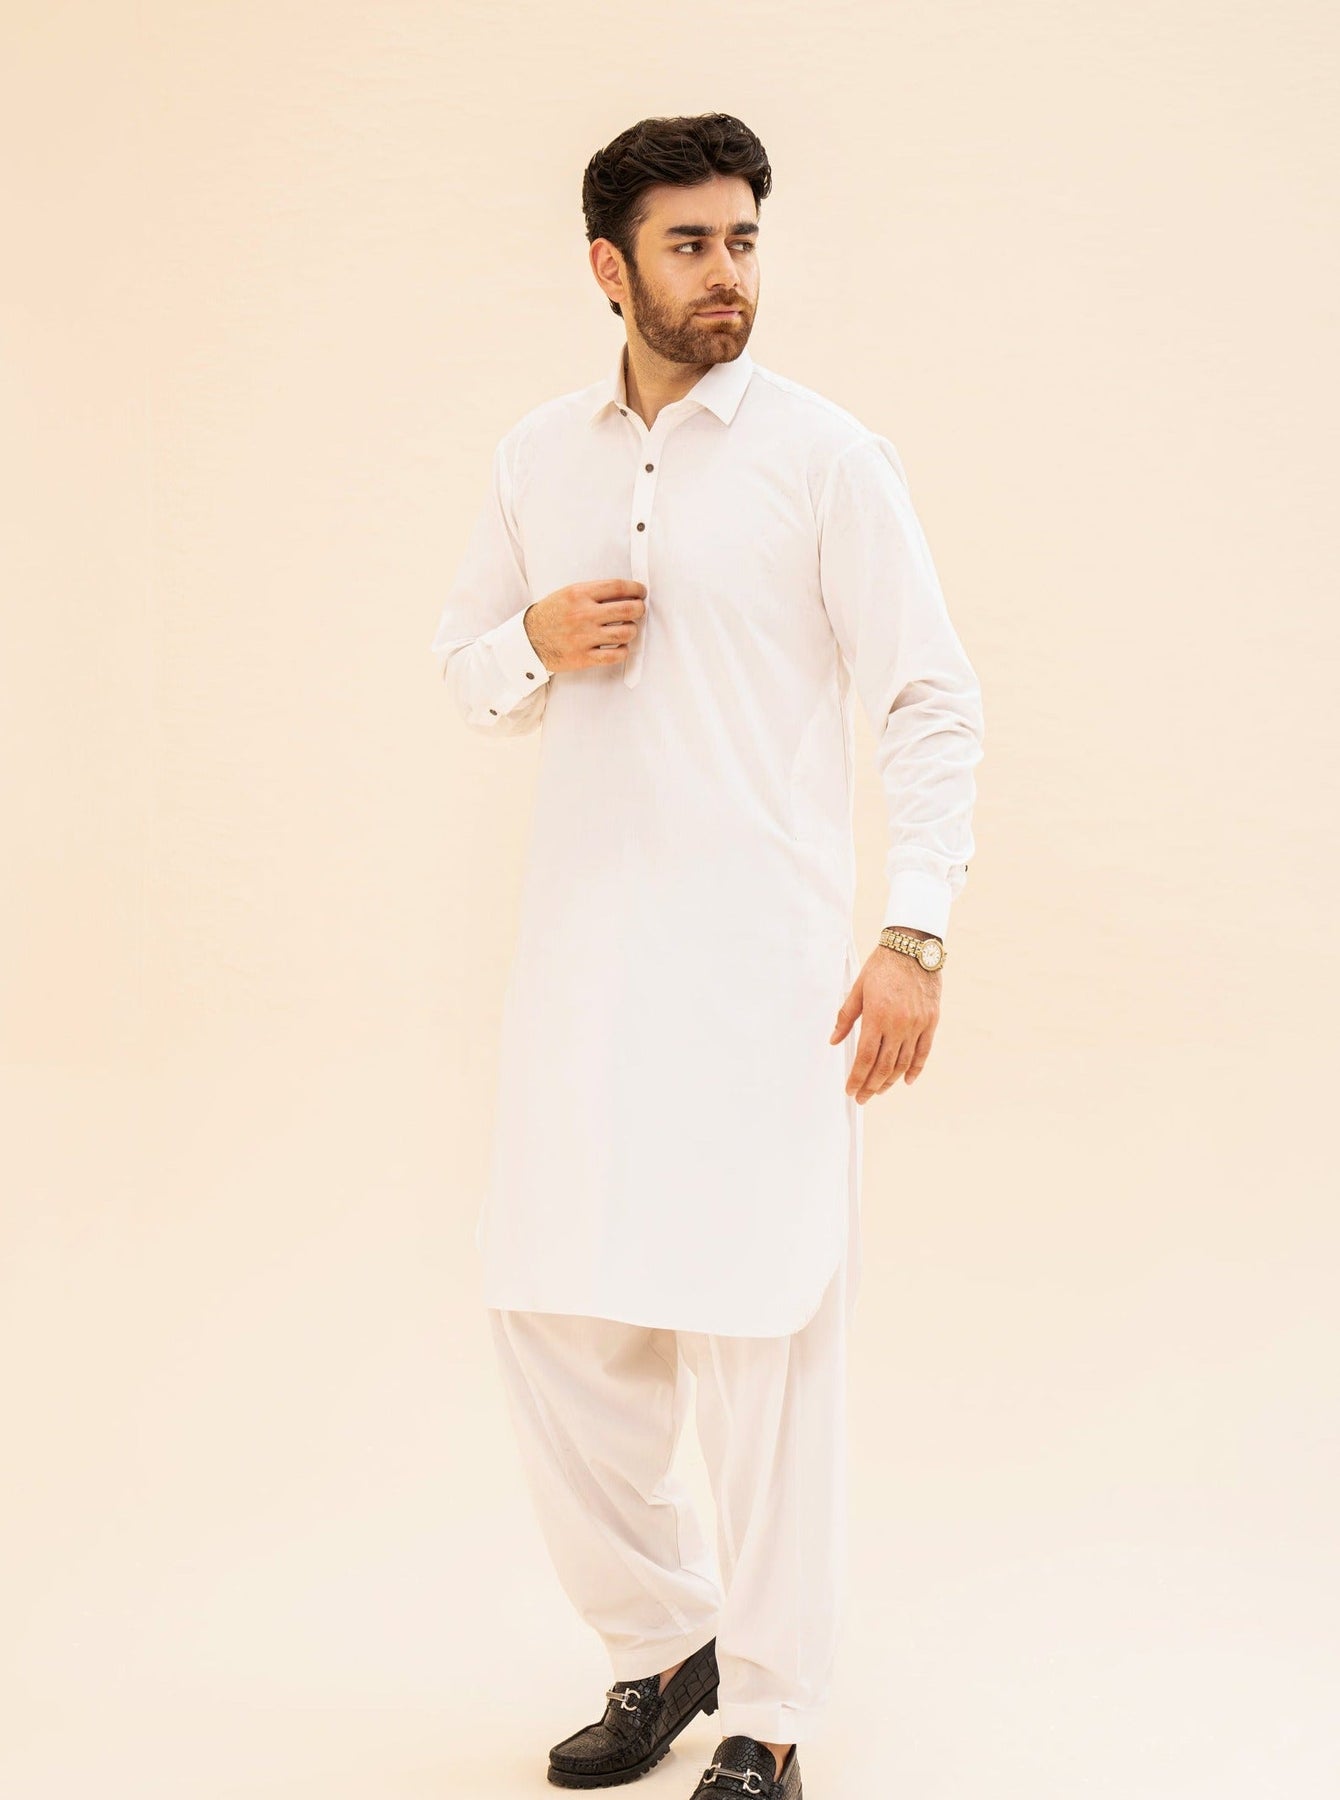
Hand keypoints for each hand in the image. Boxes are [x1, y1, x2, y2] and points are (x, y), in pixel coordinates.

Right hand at [523, 580, 647, 672]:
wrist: (528, 640)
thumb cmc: (551, 615)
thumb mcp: (568, 594)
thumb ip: (593, 592)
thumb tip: (625, 592)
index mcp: (579, 594)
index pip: (618, 586)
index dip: (636, 588)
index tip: (641, 592)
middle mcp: (583, 614)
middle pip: (627, 609)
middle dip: (639, 608)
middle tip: (638, 610)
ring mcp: (584, 637)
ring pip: (625, 633)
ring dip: (632, 630)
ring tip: (627, 629)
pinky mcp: (583, 657)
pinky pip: (615, 656)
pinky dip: (623, 651)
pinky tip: (620, 647)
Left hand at [829, 941, 941, 1102]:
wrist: (913, 948)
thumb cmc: (883, 966)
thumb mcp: (858, 989)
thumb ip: (846, 1017)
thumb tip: (833, 1040)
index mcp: (877, 1016)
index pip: (865, 1057)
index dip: (857, 1078)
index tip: (851, 1090)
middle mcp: (898, 1024)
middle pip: (884, 1065)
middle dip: (871, 1085)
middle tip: (862, 1097)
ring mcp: (917, 1024)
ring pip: (903, 1062)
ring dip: (890, 1080)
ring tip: (880, 1090)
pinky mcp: (930, 1021)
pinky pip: (923, 1051)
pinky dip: (915, 1069)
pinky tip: (906, 1080)